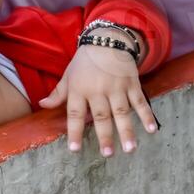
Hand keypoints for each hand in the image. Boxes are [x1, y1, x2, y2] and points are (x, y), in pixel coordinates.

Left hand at [39, 43, 157, 155]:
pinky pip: (140, 101)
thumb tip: (42, 105)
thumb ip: (58, 93)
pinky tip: (152, 129)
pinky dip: (146, 115)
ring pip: (122, 112)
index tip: (75, 149)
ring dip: (127, 130)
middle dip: (105, 136)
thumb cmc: (85, 61)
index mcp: (79, 89)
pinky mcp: (132, 83)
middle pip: (101, 115)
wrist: (107, 39)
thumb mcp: (69, 74)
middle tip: (108, 154)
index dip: (74, 131)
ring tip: (130, 149)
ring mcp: (117, 87)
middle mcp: (98, 90)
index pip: (75, 113)